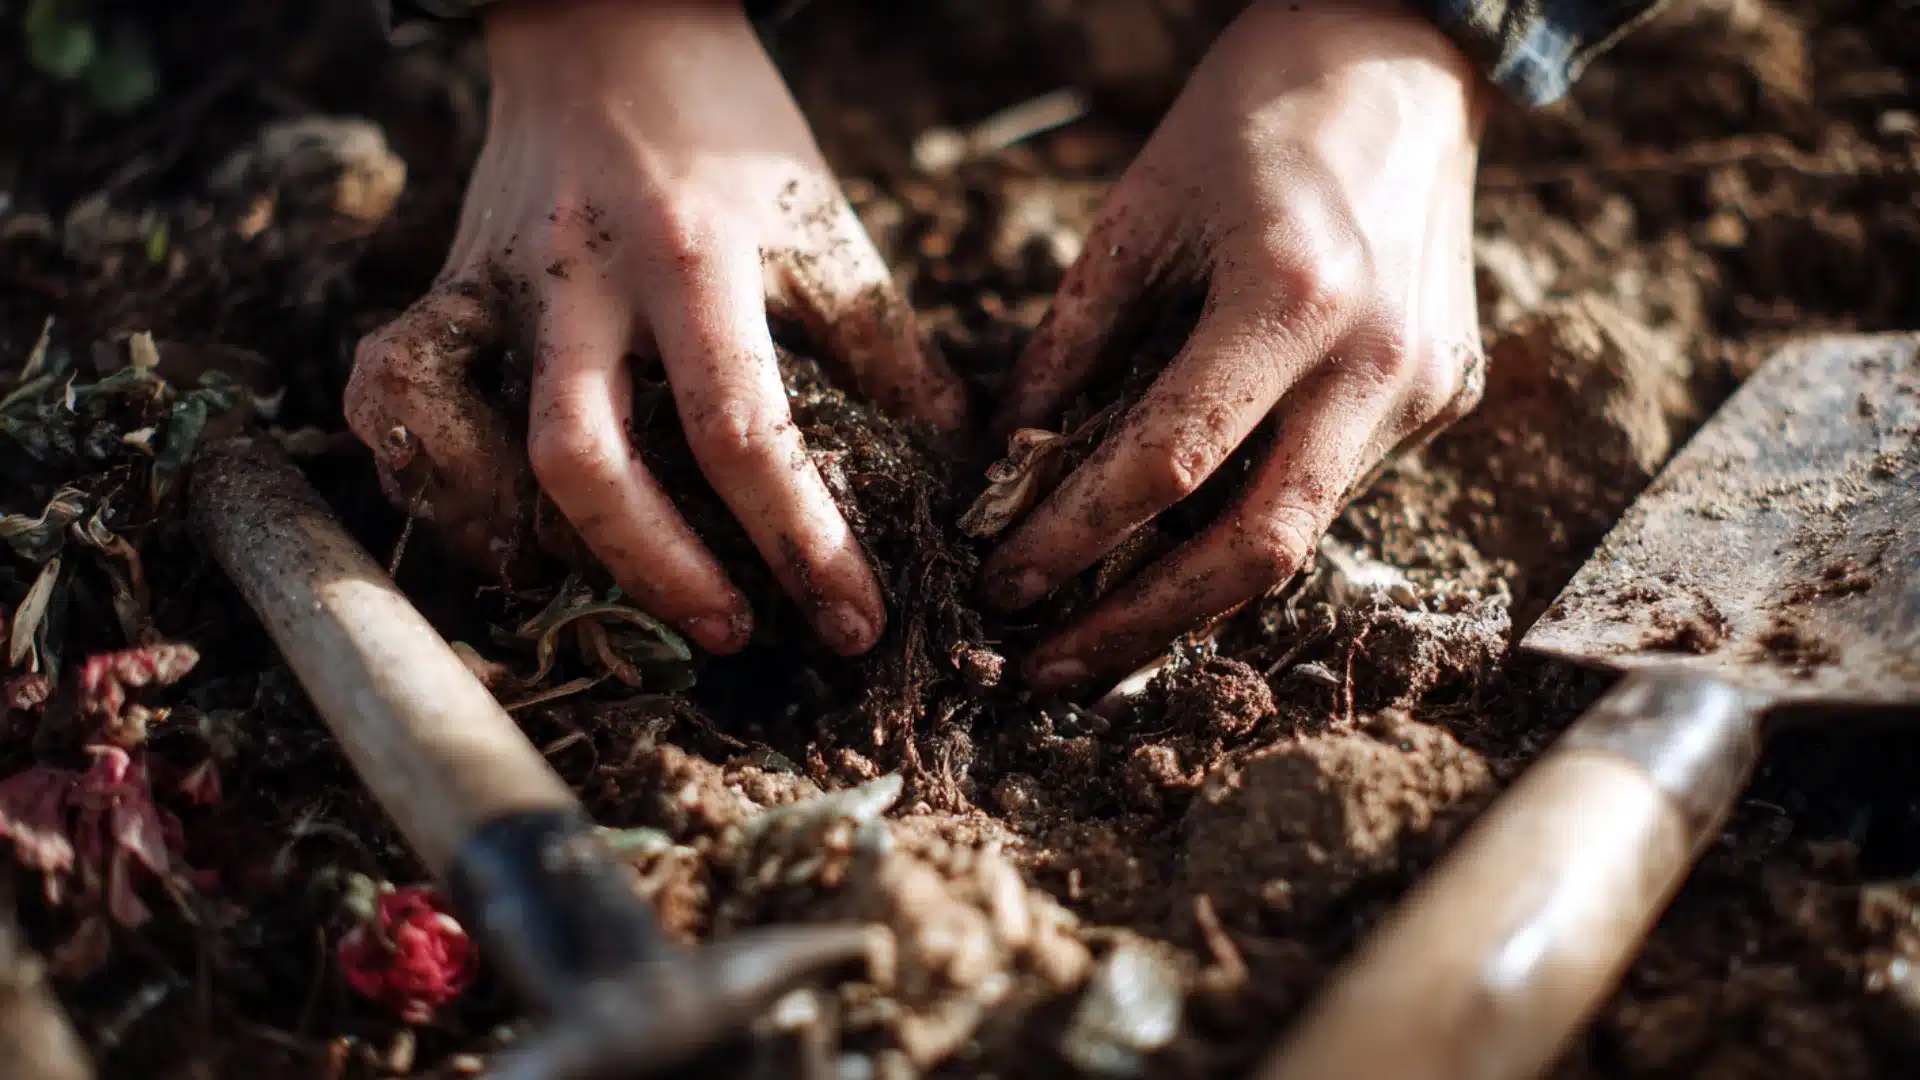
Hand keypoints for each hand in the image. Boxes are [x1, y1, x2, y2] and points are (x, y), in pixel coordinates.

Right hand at [345, 0, 966, 657]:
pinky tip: (488, 528)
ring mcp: (493, 281)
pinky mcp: (443, 281)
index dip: (802, 545)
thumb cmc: (731, 128)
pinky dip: (423, 470)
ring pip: (459, 430)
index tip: (854, 623)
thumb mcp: (824, 222)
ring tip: (602, 597)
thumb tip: (953, 466)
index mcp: (694, 257)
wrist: (610, 17)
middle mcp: (579, 278)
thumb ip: (885, 346)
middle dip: (658, 573)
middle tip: (732, 633)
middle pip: (583, 461)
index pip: (743, 433)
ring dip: (523, 536)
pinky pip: (391, 385)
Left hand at [982, 0, 1488, 692]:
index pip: (1169, 462)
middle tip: (1048, 670)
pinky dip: (1250, 528)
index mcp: (1293, 297)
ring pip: (1302, 535)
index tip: (1000, 583)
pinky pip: (1336, 490)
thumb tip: (1006, 457)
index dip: (1075, 539)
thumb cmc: (1255, 116)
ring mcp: (1427, 388)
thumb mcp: (1139, 213)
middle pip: (1257, 550)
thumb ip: (1071, 343)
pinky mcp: (1447, 396)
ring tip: (1097, 633)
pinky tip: (1180, 554)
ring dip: (1193, 598)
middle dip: (1141, 627)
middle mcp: (1377, 361)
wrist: (1404, 56)